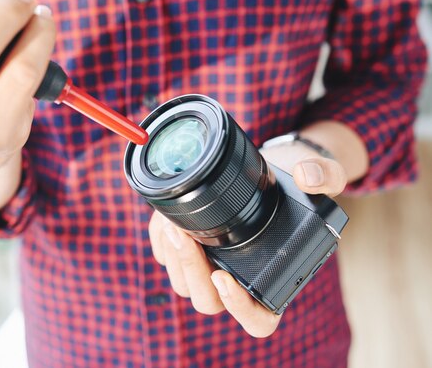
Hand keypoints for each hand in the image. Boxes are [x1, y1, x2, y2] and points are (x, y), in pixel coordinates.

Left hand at [147, 143, 347, 336]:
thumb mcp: (320, 172)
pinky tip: (165, 218)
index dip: (240, 309)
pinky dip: (161, 241)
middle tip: (184, 236)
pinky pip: (167, 259)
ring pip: (184, 284)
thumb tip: (307, 177)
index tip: (224, 277)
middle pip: (208, 302)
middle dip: (192, 271)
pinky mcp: (190, 248)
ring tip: (173, 223)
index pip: (259, 320)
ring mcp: (212, 266)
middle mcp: (241, 279)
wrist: (269, 165)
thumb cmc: (295, 182)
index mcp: (276, 277)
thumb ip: (324, 175)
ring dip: (174, 257)